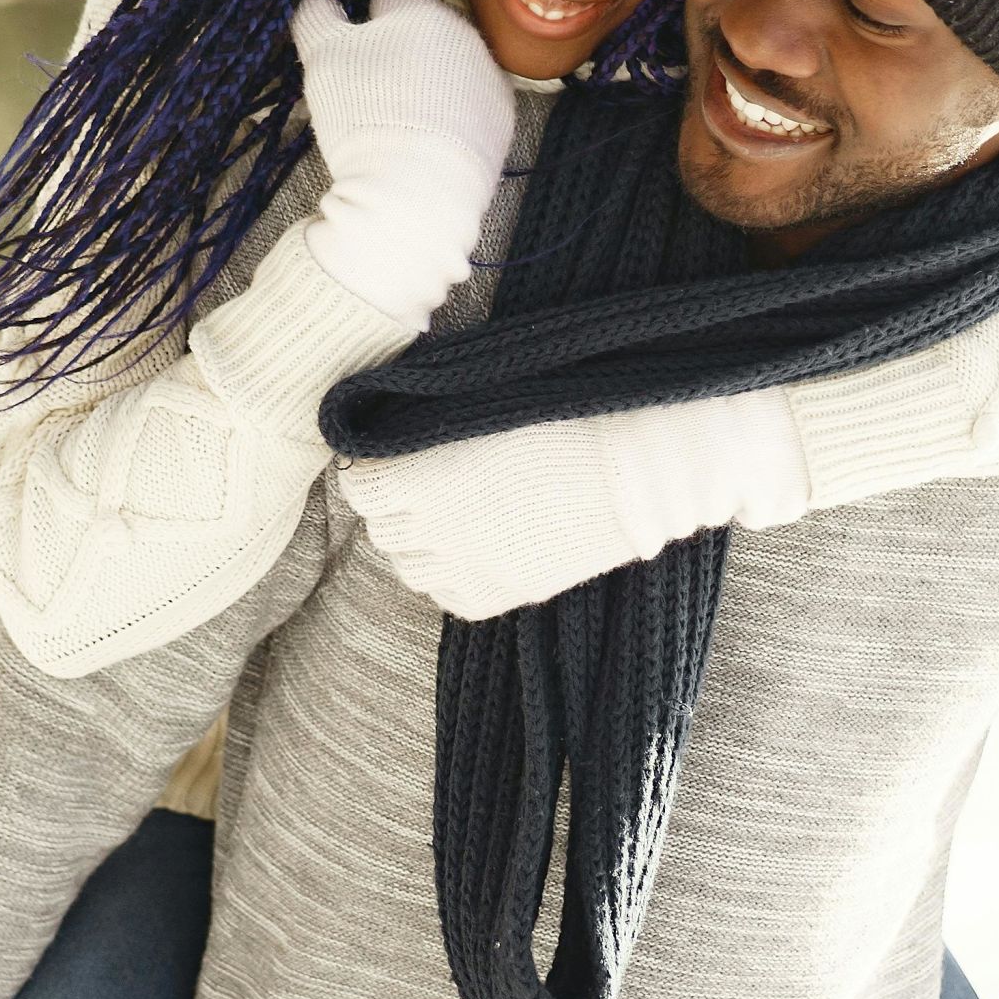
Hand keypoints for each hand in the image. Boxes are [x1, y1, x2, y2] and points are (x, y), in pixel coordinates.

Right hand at [289, 0, 515, 326]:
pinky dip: (451, 110)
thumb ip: (315, 9)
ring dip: (426, 74)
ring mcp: (489, 76)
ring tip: (395, 114)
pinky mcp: (502, 118)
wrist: (414, 195)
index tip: (348, 25)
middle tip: (365, 81)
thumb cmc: (363, 117)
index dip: (363, 0)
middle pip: (422, 24)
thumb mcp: (323, 58)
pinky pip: (471, 100)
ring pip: (449, 61)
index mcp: (420, 9)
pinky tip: (425, 134)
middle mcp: (464, 33)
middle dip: (396, 41)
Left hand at [340, 389, 809, 618]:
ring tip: (448, 518)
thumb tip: (390, 427)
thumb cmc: (566, 412)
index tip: (383, 456)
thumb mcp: (483, 402)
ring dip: (418, 543)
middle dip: (392, 506)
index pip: (359, 486)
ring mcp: (467, 568)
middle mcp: (432, 529)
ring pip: (409, 568)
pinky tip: (474, 547)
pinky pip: (448, 595)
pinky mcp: (500, 596)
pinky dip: (450, 574)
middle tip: (419, 484)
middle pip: (382, 530)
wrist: (639, 465)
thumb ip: (427, 420)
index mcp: (419, 476)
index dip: (368, 469)